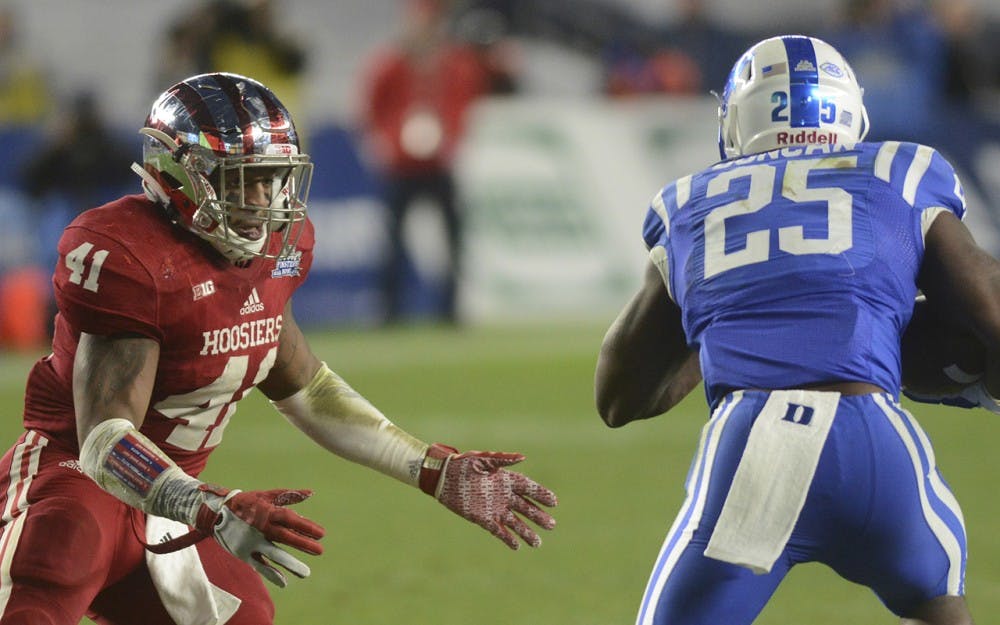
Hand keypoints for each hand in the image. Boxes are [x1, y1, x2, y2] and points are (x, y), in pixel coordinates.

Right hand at [195, 485, 325, 586]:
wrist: (216, 513)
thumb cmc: (247, 502)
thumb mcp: (267, 495)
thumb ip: (289, 496)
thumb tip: (310, 493)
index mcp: (267, 511)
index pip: (290, 519)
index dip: (306, 526)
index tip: (322, 534)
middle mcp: (260, 527)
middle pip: (284, 537)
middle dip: (303, 544)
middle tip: (320, 551)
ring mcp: (251, 541)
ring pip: (273, 554)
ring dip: (289, 563)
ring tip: (305, 573)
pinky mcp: (243, 553)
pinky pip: (259, 565)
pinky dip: (270, 574)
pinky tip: (283, 582)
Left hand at [420, 444, 556, 549]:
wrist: (443, 477)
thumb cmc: (462, 464)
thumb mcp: (482, 459)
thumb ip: (502, 460)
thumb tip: (523, 457)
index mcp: (505, 479)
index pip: (528, 488)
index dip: (541, 494)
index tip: (554, 502)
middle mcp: (503, 495)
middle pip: (525, 508)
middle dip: (538, 516)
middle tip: (552, 525)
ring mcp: (494, 508)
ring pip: (515, 522)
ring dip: (526, 532)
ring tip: (537, 543)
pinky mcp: (483, 518)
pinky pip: (498, 530)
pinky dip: (507, 538)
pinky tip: (517, 546)